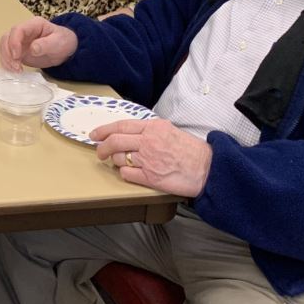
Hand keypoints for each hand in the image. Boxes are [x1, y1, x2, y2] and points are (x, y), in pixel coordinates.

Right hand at [0, 17, 77, 70]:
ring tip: (16, 70)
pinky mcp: (17, 51)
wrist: (66, 50)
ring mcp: (19, 41)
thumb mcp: (59, 42)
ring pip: (3, 46)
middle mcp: (23, 31)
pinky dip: (6, 63)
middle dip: (7, 53)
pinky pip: (6, 55)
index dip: (13, 42)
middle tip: (16, 66)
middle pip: (6, 38)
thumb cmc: (63, 42)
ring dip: (5, 59)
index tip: (17, 56)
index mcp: (33, 25)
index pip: (17, 30)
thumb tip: (32, 48)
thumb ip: (46, 44)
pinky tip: (14, 70)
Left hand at [92, 118, 211, 197]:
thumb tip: (129, 133)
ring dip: (115, 161)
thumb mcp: (170, 131)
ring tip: (122, 162)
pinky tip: (131, 172)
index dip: (104, 130)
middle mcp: (148, 141)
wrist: (208, 169)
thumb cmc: (192, 151)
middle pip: (114, 141)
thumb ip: (149, 130)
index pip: (121, 125)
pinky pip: (126, 174)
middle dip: (102, 147)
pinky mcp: (150, 177)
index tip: (95, 135)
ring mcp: (148, 160)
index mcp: (153, 127)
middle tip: (99, 151)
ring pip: (118, 158)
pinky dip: (124, 173)